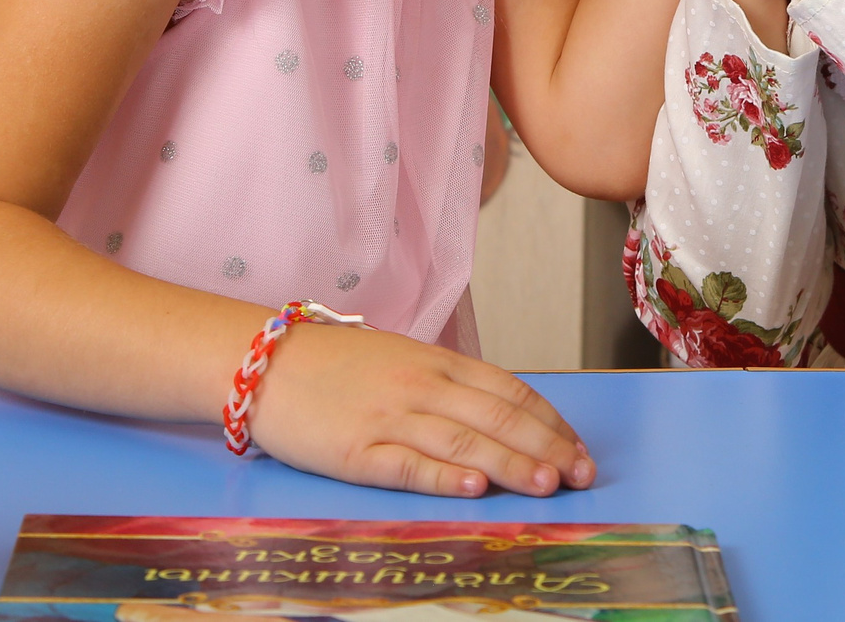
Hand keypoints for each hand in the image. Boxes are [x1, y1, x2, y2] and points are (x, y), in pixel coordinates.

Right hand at [247, 323, 595, 497]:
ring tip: (548, 483)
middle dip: (546, 447)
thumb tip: (497, 413)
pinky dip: (443, 475)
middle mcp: (420, 386)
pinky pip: (406, 464)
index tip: (579, 448)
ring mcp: (388, 418)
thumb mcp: (399, 359)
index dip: (549, 422)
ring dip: (511, 463)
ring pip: (463, 440)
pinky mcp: (354, 451)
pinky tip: (473, 486)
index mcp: (435, 361)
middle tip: (582, 475)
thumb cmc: (331, 364)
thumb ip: (445, 383)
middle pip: (496, 416)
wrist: (261, 362)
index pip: (508, 390)